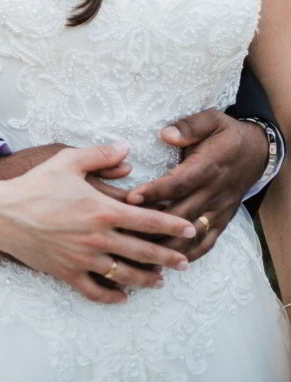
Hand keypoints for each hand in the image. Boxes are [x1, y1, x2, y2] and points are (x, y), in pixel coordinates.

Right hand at [0, 141, 195, 303]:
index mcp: (102, 210)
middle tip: (186, 261)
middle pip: (143, 252)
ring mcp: (83, 259)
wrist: (4, 213)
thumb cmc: (36, 184)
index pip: (147, 220)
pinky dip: (112, 297)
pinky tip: (123, 297)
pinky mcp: (67, 273)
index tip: (190, 229)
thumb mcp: (68, 161)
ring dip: (146, 279)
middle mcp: (98, 238)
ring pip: (124, 275)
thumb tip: (127, 149)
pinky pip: (95, 291)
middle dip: (168, 257)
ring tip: (160, 282)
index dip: (172, 225)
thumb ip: (100, 155)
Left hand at [125, 110, 267, 261]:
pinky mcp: (222, 221)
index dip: (155, 192)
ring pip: (192, 235)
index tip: (131, 198)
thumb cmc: (226, 134)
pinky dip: (188, 254)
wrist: (257, 152)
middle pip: (181, 215)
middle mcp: (213, 193)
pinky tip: (168, 261)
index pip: (178, 183)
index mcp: (207, 168)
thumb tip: (166, 134)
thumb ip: (189, 126)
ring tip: (141, 254)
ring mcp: (218, 210)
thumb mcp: (212, 120)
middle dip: (153, 226)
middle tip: (125, 232)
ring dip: (168, 246)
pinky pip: (206, 243)